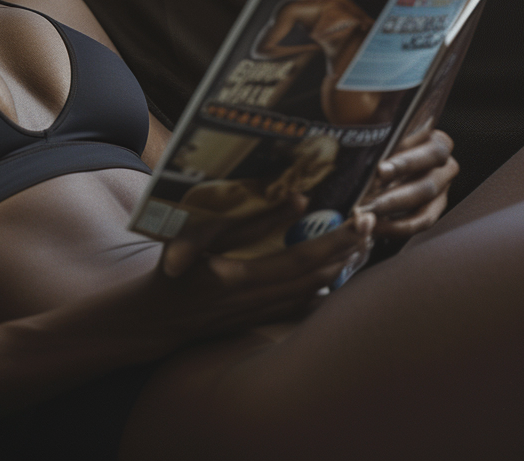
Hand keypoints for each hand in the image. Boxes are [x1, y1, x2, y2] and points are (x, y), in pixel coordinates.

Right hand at [142, 199, 374, 345]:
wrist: (154, 319)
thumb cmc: (171, 270)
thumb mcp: (194, 238)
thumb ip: (243, 221)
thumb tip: (296, 201)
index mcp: (236, 278)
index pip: (298, 260)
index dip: (332, 241)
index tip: (358, 220)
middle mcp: (253, 302)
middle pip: (315, 279)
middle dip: (346, 252)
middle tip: (370, 225)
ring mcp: (257, 315)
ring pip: (312, 294)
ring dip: (340, 269)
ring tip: (360, 243)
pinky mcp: (257, 321)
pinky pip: (301, 306)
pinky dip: (323, 288)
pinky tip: (336, 274)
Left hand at [360, 129, 457, 237]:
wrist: (372, 146)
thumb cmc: (372, 129)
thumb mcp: (374, 120)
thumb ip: (372, 122)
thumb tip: (354, 121)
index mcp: (436, 139)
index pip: (432, 150)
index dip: (407, 163)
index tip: (380, 171)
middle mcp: (444, 165)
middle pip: (427, 185)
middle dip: (395, 195)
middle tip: (367, 201)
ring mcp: (441, 189)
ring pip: (424, 208)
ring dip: (392, 214)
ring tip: (365, 215)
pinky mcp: (433, 209)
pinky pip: (420, 223)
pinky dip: (396, 228)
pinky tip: (373, 227)